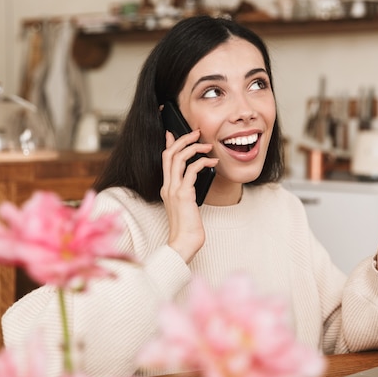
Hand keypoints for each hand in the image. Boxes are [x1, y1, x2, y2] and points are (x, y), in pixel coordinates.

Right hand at [160, 130, 217, 262]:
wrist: (184, 243)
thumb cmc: (188, 227)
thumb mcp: (186, 206)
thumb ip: (187, 192)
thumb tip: (196, 180)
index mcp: (167, 188)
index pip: (165, 160)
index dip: (169, 144)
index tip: (173, 133)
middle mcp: (168, 186)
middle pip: (170, 154)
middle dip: (183, 139)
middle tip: (196, 133)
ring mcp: (174, 190)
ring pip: (178, 158)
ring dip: (194, 148)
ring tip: (207, 146)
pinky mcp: (184, 194)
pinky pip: (192, 170)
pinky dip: (203, 162)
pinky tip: (213, 163)